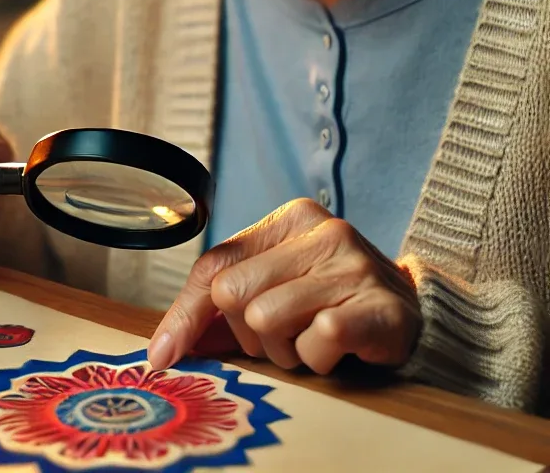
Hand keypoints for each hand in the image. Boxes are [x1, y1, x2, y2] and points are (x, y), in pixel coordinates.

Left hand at [148, 198, 420, 374]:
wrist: (416, 312)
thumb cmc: (331, 300)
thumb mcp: (276, 287)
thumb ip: (223, 308)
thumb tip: (164, 348)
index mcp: (288, 219)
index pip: (214, 265)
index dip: (185, 315)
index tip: (163, 357)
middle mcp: (321, 231)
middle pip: (235, 295)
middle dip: (250, 334)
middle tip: (283, 337)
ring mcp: (353, 263)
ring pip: (268, 320)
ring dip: (285, 350)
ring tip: (311, 340)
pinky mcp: (378, 304)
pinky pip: (317, 343)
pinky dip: (319, 359)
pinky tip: (338, 348)